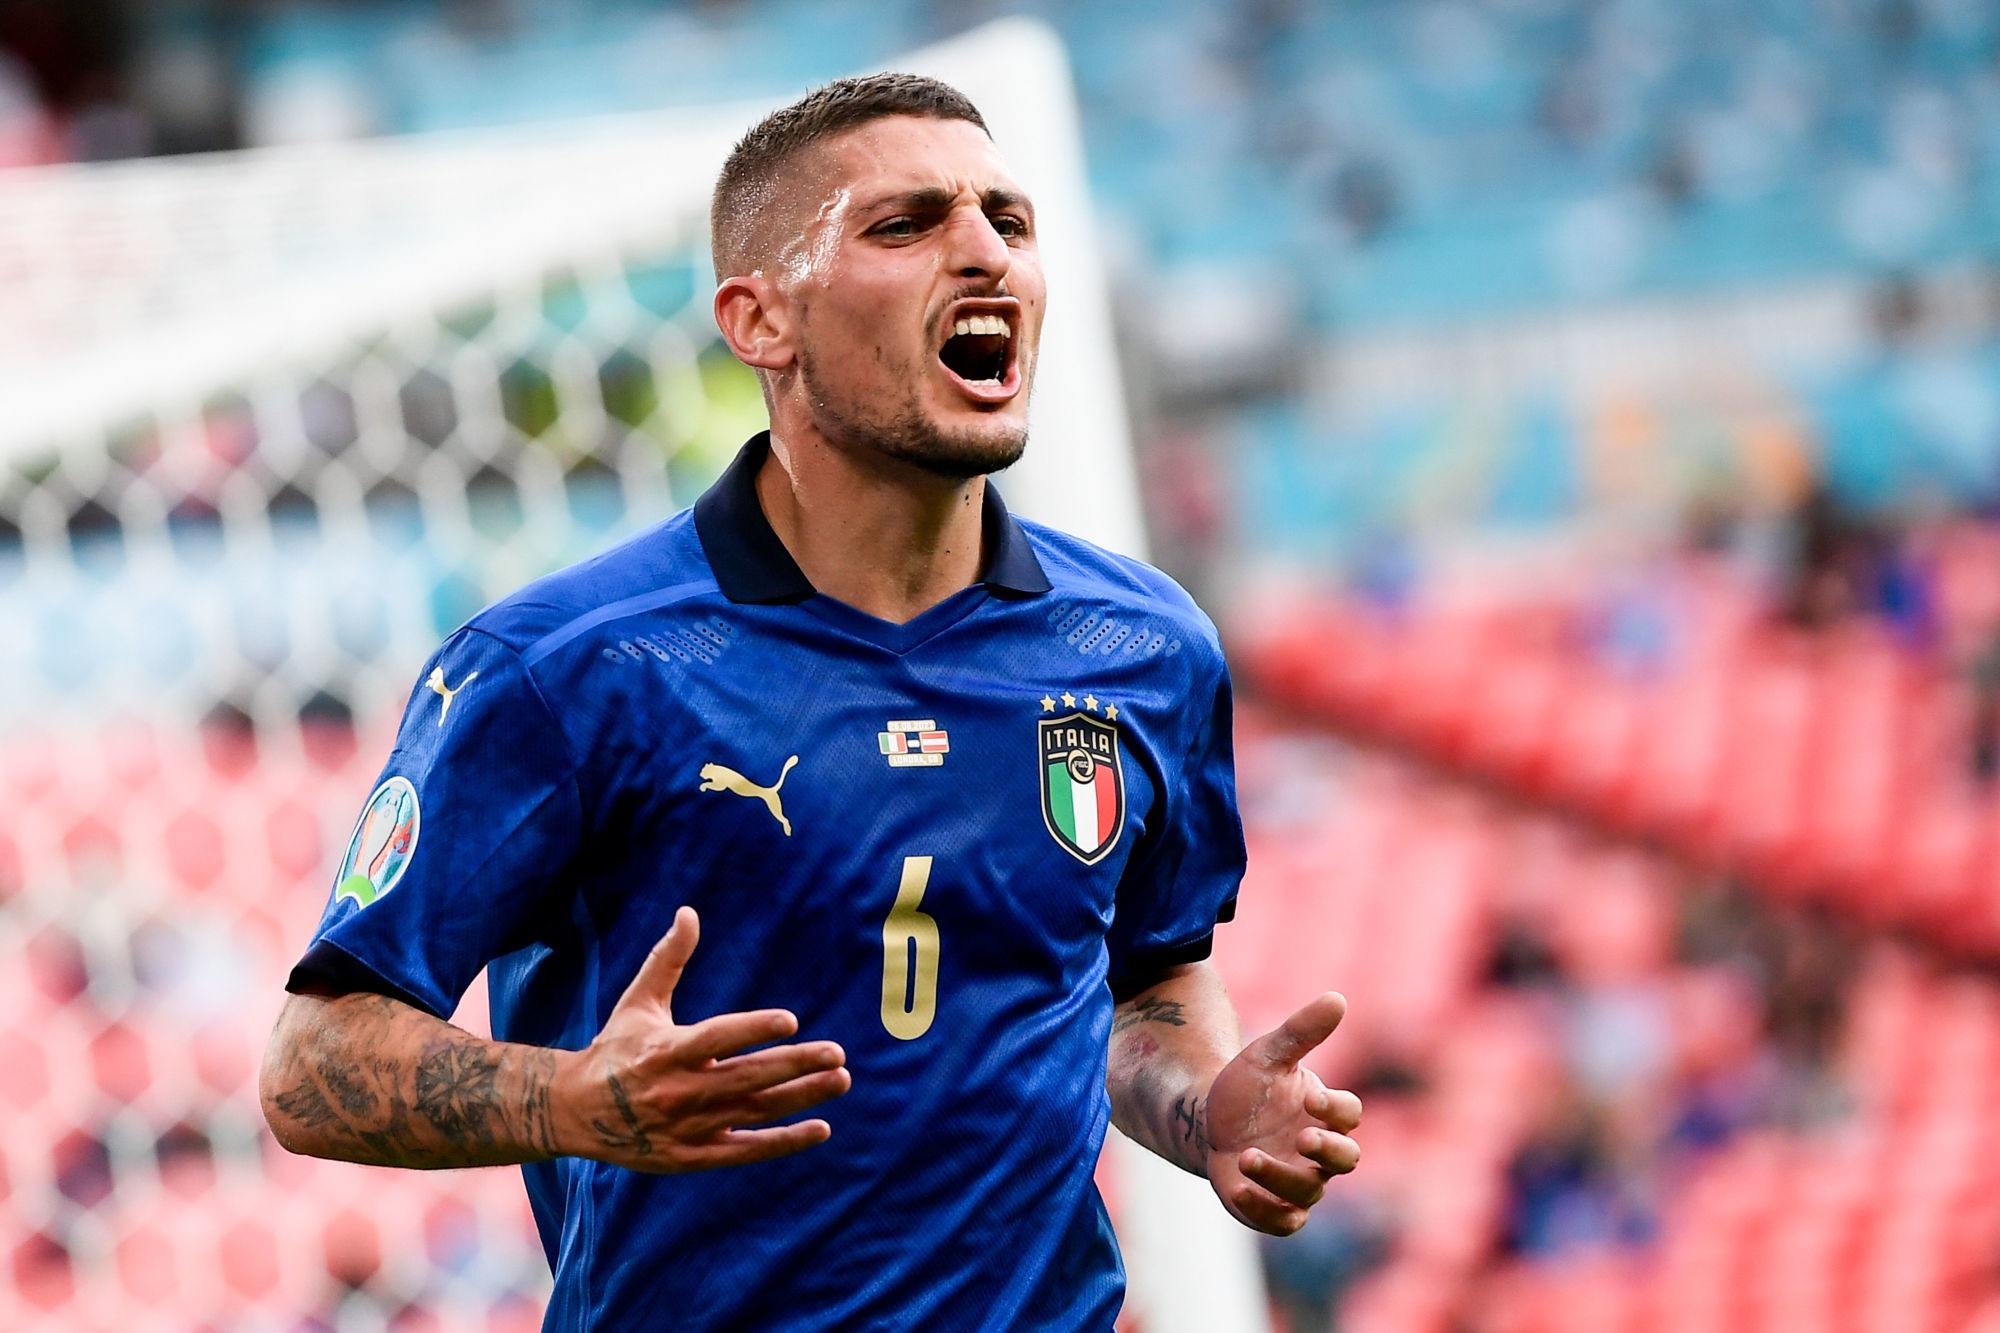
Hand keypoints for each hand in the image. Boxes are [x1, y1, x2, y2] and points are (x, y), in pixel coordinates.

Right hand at [556, 906, 849, 1171]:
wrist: (575, 1112)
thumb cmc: (616, 1048)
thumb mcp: (638, 1002)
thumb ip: (668, 959)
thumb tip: (689, 912)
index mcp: (666, 1050)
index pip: (717, 1038)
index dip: (753, 1030)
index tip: (791, 1020)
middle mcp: (678, 1090)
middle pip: (746, 1077)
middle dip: (796, 1065)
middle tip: (838, 1054)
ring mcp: (687, 1127)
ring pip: (754, 1112)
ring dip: (801, 1097)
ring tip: (840, 1080)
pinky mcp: (691, 1156)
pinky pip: (746, 1151)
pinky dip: (783, 1142)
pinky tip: (820, 1129)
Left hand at [1202, 992, 1362, 1235]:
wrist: (1208, 1120)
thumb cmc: (1248, 1086)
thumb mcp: (1269, 1053)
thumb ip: (1302, 1030)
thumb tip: (1336, 998)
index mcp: (1324, 1113)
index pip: (1349, 1115)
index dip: (1336, 1108)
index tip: (1310, 1097)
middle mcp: (1319, 1152)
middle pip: (1346, 1159)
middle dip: (1328, 1150)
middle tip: (1302, 1136)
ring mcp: (1299, 1182)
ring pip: (1309, 1190)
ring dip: (1280, 1175)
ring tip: (1247, 1155)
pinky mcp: (1274, 1208)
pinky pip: (1283, 1221)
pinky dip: (1264, 1209)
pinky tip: (1237, 1187)